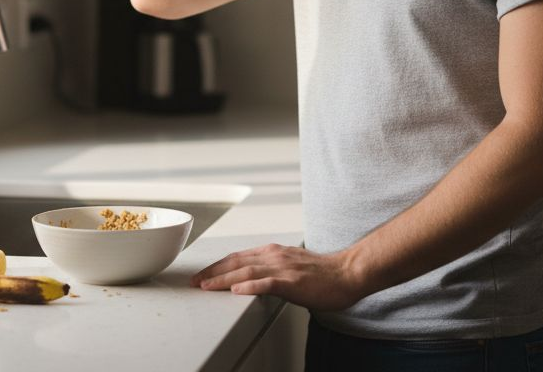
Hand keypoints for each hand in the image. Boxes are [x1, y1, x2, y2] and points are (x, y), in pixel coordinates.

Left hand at [190, 243, 368, 311]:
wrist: (348, 273)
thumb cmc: (324, 274)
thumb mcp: (292, 266)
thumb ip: (274, 270)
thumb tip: (256, 278)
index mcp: (274, 252)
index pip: (238, 256)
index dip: (218, 265)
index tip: (203, 274)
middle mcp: (275, 256)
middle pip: (236, 261)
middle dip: (212, 272)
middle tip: (195, 281)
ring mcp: (283, 268)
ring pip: (246, 271)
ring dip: (223, 279)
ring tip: (206, 286)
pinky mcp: (293, 282)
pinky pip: (266, 283)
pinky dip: (249, 285)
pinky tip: (236, 290)